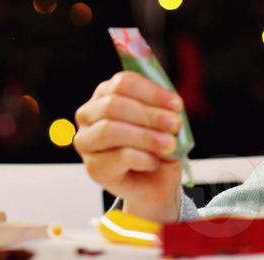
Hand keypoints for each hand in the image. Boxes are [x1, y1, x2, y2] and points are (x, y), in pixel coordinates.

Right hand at [74, 71, 185, 223]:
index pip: (122, 83)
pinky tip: (155, 161)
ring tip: (170, 145)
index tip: (177, 104)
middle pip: (113, 105)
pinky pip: (118, 157)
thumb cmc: (157, 142)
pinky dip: (143, 158)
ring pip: (110, 131)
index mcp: (106, 94)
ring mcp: (86, 142)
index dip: (152, 92)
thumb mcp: (163, 118)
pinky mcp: (93, 168)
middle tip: (175, 125)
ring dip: (146, 137)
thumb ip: (161, 103)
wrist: (156, 180)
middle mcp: (88, 115)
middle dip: (149, 115)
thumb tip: (167, 95)